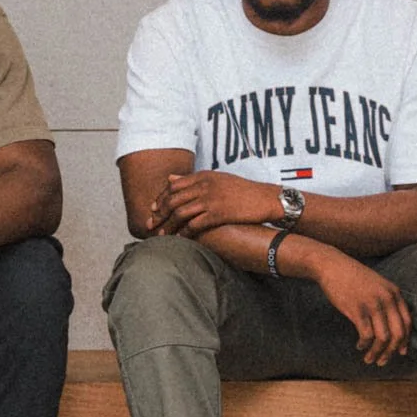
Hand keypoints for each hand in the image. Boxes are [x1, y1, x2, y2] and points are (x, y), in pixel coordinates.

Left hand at [152, 171, 281, 236]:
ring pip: (180, 214)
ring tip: (160, 236)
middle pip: (172, 200)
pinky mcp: (218, 214)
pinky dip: (183, 233)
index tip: (152, 209)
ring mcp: (210, 199)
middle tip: (150, 225)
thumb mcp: (216, 178)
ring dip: (168, 226)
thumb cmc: (243, 191)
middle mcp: (204, 186)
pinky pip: (194, 225)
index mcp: (202, 176)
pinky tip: (179, 240)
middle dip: (158, 214)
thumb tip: (170, 178)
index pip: (172, 186)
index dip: (160, 198)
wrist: (266, 199)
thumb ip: (192, 179)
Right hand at [308, 248, 411, 366]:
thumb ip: (388, 300)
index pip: (407, 323)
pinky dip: (364, 344)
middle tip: (383, 361)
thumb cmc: (352, 277)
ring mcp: (372, 304)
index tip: (400, 352)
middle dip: (392, 352)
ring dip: (377, 352)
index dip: (405, 341)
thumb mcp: (377, 285)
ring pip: (383, 338)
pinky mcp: (357, 310)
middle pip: (398, 333)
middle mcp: (387, 299)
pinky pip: (366, 334)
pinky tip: (359, 346)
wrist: (332, 266)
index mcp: (394, 293)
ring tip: (370, 359)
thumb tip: (392, 325)